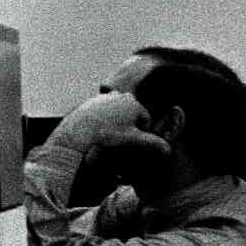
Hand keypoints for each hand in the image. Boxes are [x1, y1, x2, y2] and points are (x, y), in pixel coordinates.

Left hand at [50, 90, 171, 162]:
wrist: (76, 131)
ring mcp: (104, 98)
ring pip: (117, 114)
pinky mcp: (91, 102)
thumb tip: (168, 149)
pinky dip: (102, 121)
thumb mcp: (133, 140)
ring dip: (115, 124)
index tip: (131, 141)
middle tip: (118, 139)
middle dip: (128, 127)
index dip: (141, 133)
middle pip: (131, 116)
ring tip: (106, 135)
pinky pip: (102, 114)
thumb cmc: (106, 135)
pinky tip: (96, 131)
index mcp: (133, 103)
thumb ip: (152, 143)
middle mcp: (119, 96)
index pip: (145, 120)